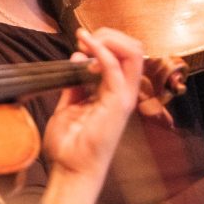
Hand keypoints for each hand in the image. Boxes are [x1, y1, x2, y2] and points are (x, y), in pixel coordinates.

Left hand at [40, 27, 143, 203]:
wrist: (70, 169)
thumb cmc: (71, 145)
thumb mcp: (69, 105)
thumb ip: (75, 83)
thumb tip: (78, 58)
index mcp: (114, 91)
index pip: (124, 54)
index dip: (106, 40)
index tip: (81, 41)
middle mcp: (123, 92)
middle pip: (134, 49)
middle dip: (110, 34)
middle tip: (86, 37)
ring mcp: (123, 97)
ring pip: (133, 52)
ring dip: (108, 38)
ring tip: (87, 39)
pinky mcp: (118, 103)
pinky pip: (115, 67)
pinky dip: (102, 51)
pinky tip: (87, 47)